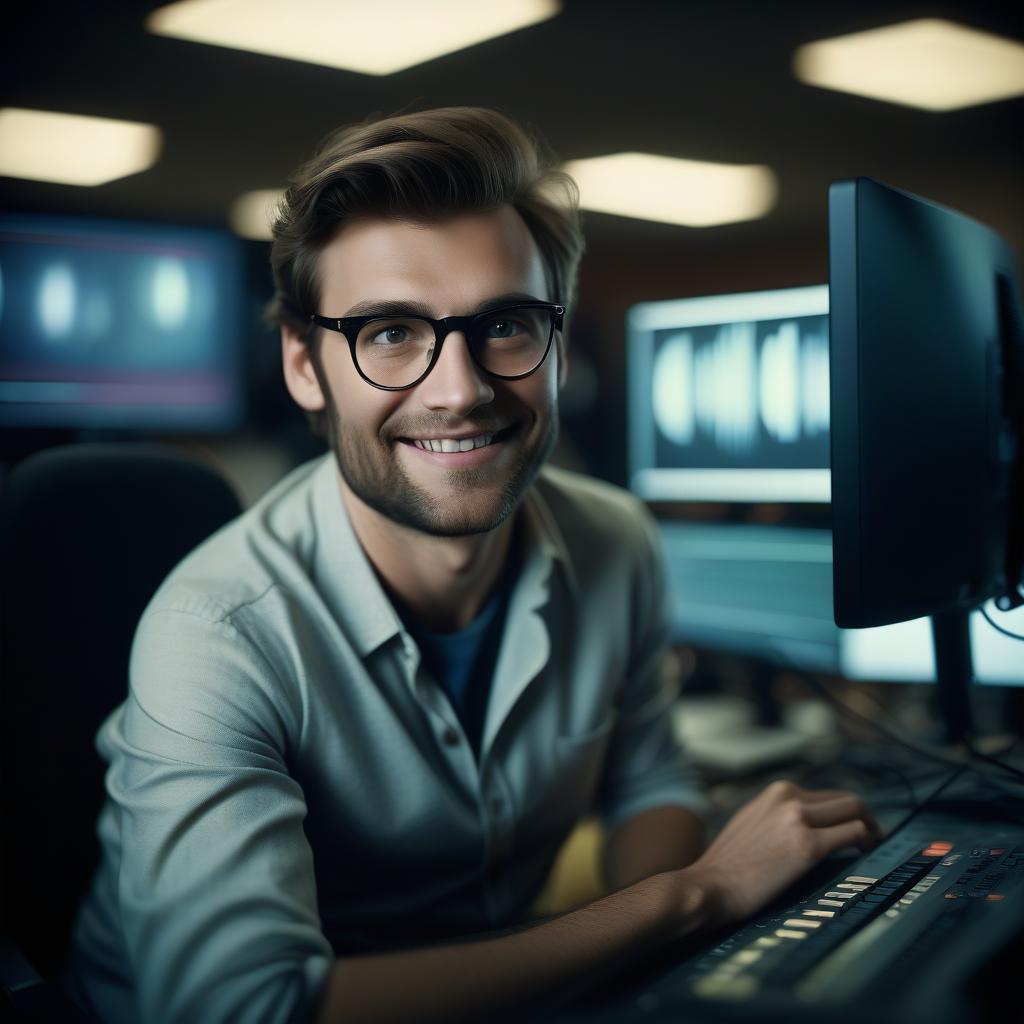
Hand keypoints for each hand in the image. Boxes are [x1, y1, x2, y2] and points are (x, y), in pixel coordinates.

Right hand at [679, 780, 883, 928]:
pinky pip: (853, 833)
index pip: (826, 796)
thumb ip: (778, 817)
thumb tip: (808, 827)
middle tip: (873, 842)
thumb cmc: (728, 865)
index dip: (846, 815)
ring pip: (855, 811)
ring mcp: (798, 819)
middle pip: (847, 800)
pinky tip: (867, 857)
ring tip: (873, 850)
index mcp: (776, 792)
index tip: (853, 833)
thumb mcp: (751, 824)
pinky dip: (868, 843)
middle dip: (866, 819)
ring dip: (872, 830)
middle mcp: (788, 797)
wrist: (710, 885)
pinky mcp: (808, 846)